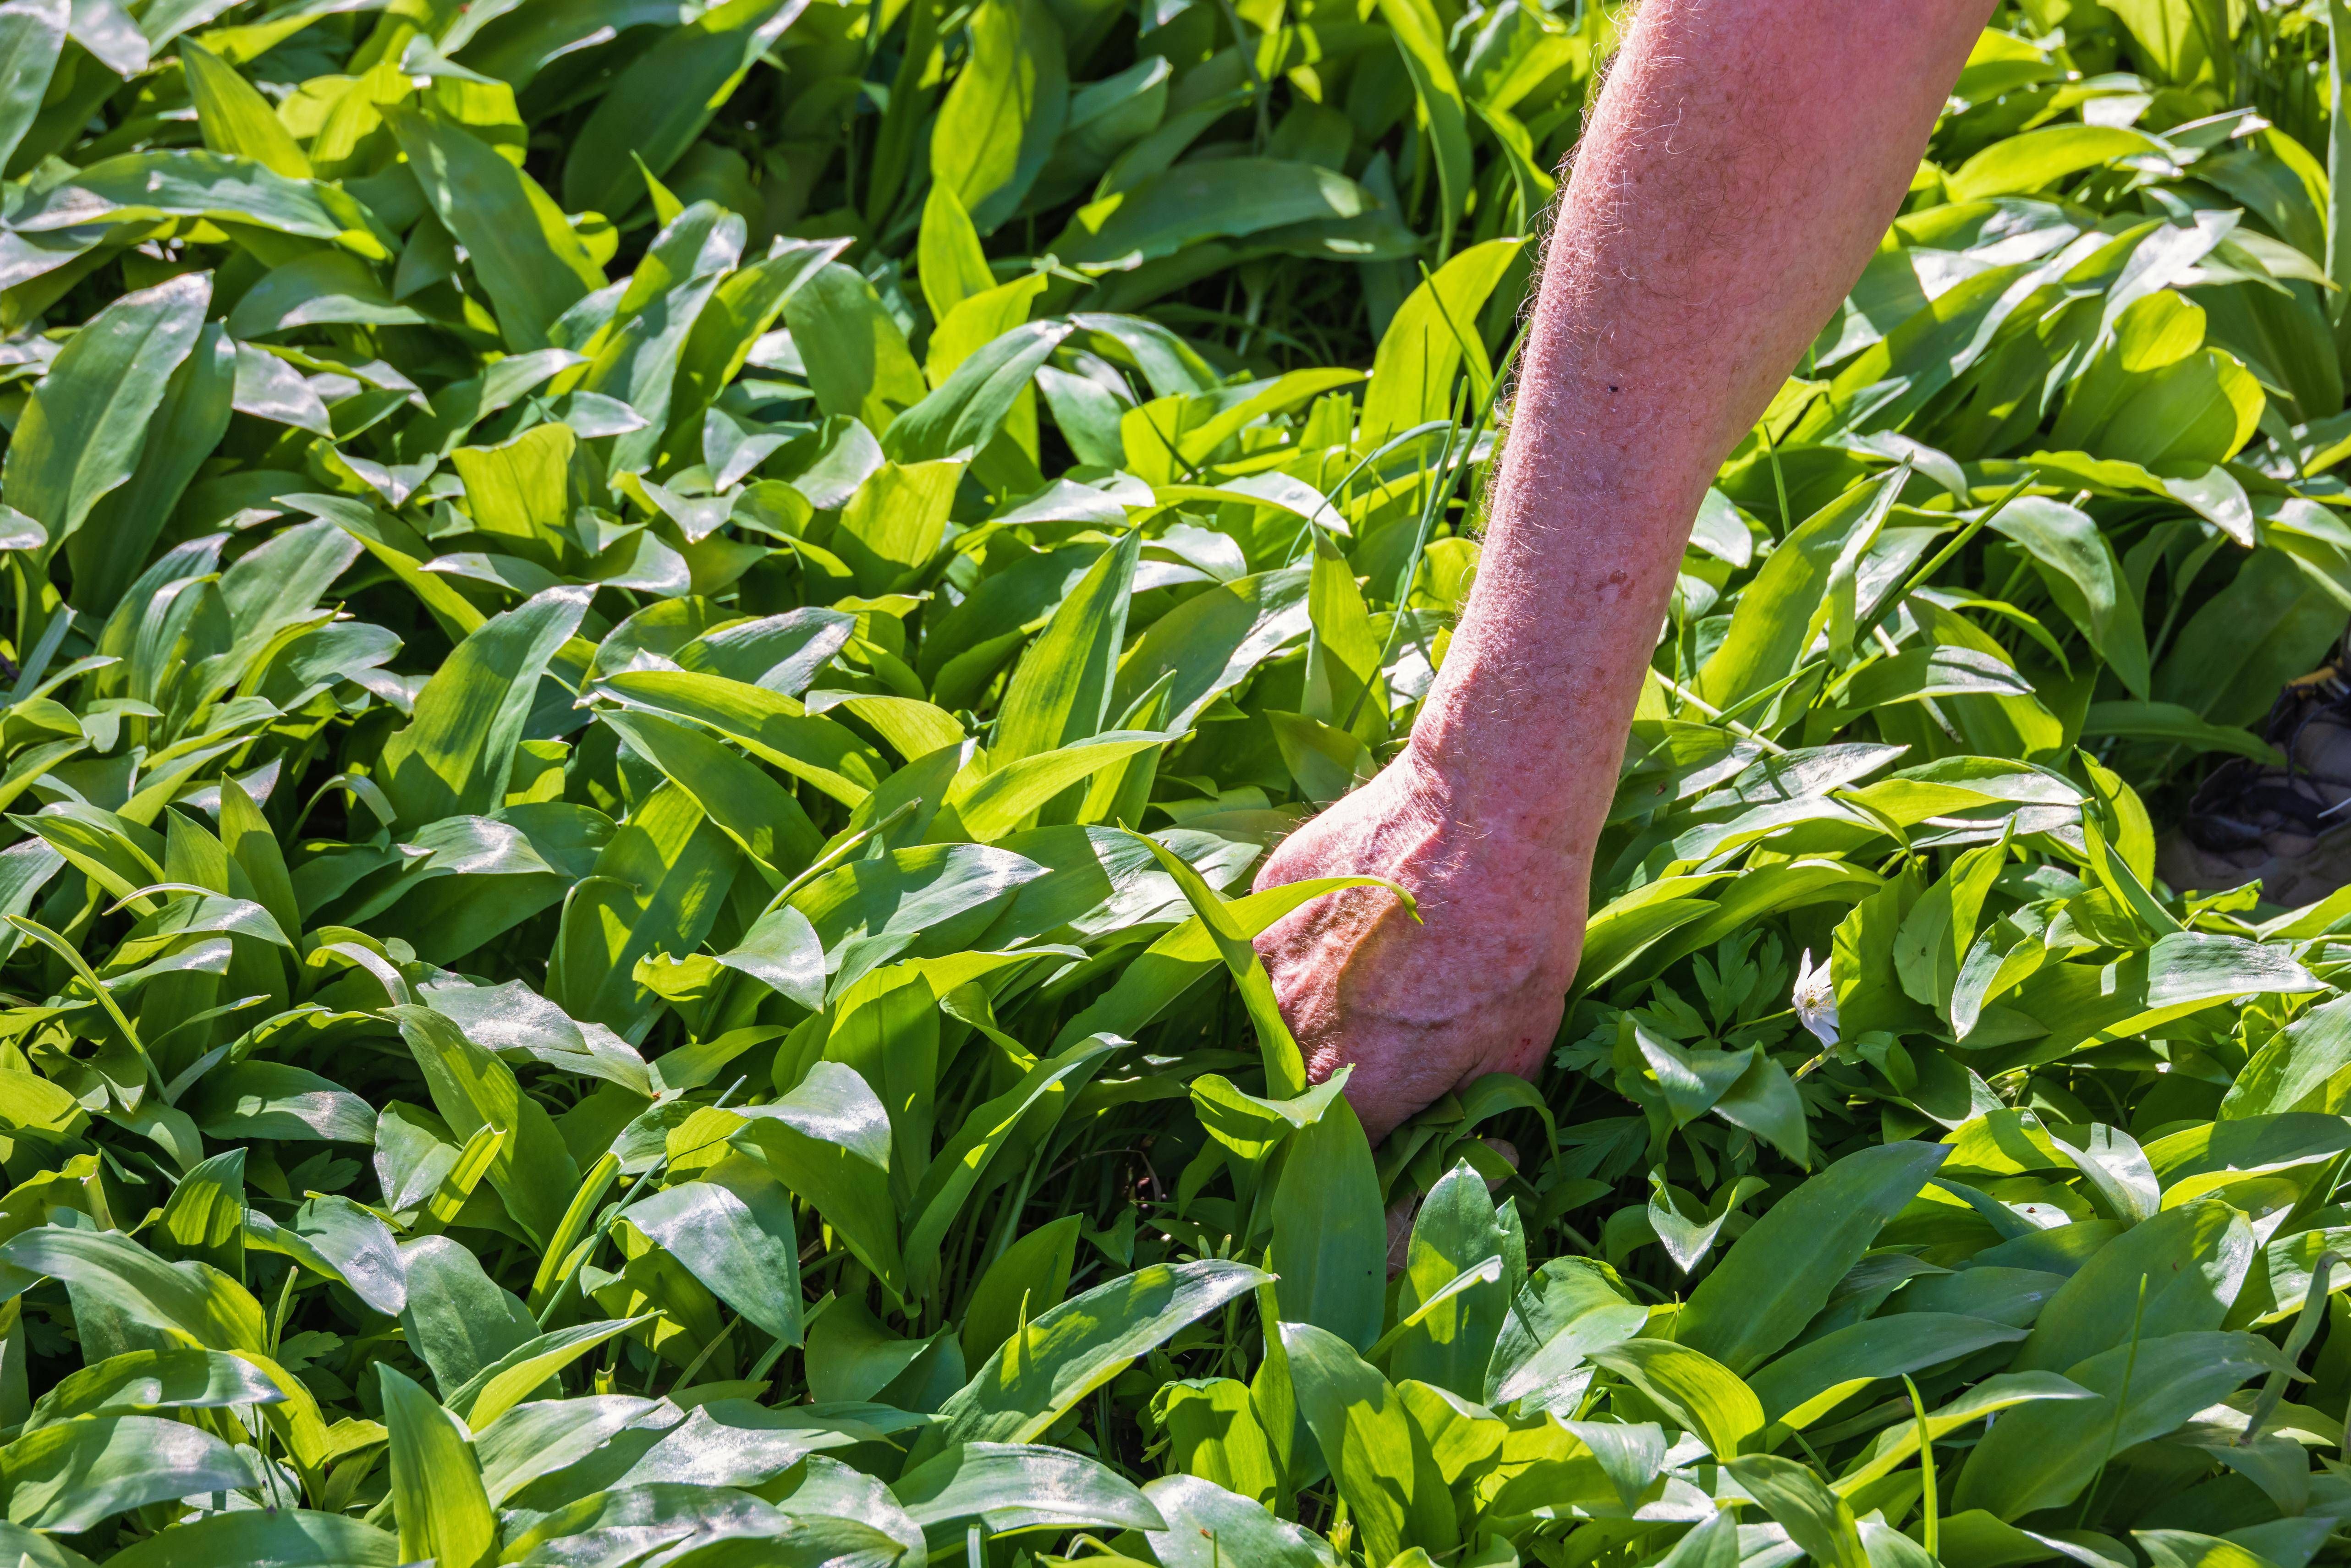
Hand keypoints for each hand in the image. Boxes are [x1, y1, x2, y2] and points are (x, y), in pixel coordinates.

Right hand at [1250, 747, 1586, 1142]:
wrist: (1488, 803)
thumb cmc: (1518, 931)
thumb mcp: (1520, 1046)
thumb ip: (1474, 1121)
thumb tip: (1472, 1167)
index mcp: (1356, 1084)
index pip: (1343, 1162)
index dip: (1379, 1169)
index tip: (1408, 1153)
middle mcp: (1292, 1030)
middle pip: (1306, 1087)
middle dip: (1352, 1082)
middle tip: (1411, 1041)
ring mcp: (1269, 957)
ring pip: (1286, 1012)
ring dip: (1329, 1010)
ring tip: (1395, 969)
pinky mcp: (1268, 894)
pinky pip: (1280, 945)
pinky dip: (1317, 946)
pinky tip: (1372, 918)